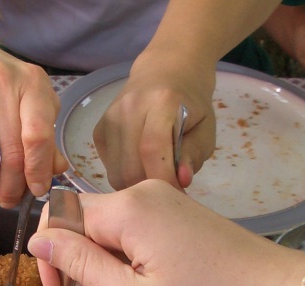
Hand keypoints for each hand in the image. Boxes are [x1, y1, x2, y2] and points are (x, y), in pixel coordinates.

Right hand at [0, 50, 67, 207]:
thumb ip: (45, 135)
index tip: (37, 190)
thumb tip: (55, 170)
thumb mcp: (30, 101)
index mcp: (31, 81)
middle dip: (13, 185)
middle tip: (10, 198)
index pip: (38, 135)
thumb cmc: (0, 84)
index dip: (38, 170)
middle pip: (12, 151)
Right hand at [27, 180, 304, 285]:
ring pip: (110, 236)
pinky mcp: (178, 215)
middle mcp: (141, 192)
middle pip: (85, 228)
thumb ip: (79, 266)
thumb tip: (38, 238)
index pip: (58, 216)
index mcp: (125, 208)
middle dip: (81, 277)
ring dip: (105, 278)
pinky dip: (128, 269)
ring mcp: (163, 201)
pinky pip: (135, 237)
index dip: (49, 259)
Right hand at [92, 55, 214, 189]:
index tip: (178, 195)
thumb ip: (194, 154)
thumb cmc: (190, 103)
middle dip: (150, 188)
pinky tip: (141, 165)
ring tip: (156, 176)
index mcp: (162, 101)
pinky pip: (109, 168)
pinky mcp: (98, 130)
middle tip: (169, 188)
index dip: (163, 178)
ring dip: (137, 185)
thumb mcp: (205, 128)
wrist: (164, 71)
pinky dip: (125, 176)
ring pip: (116, 173)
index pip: (153, 148)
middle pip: (130, 167)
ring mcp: (109, 119)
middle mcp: (128, 108)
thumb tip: (181, 181)